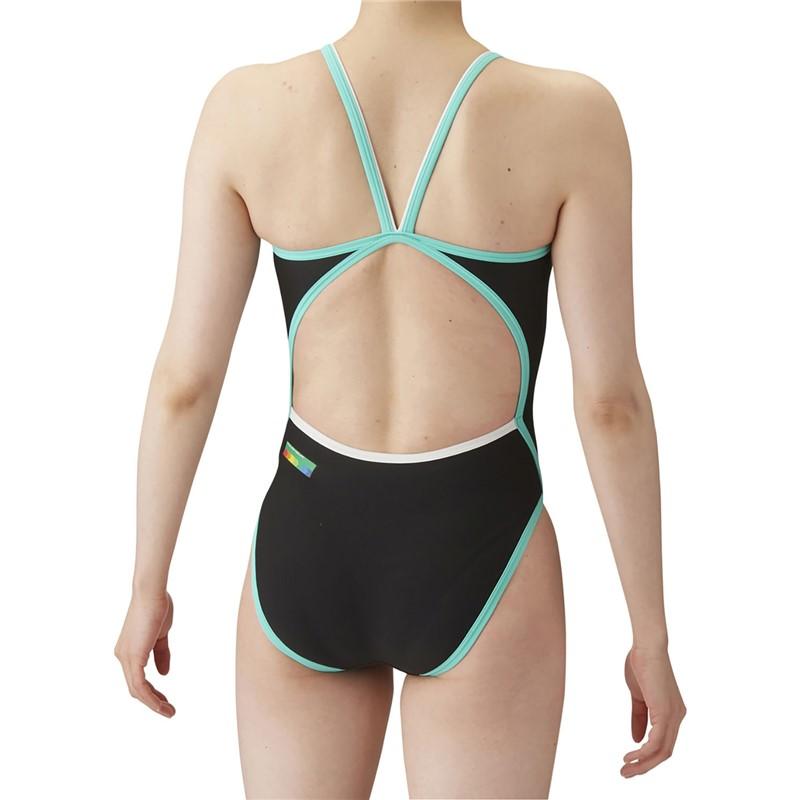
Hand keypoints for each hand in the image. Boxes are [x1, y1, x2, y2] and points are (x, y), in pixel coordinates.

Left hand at [114, 590, 174, 716]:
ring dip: (153, 704)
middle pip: (135, 688)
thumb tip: (164, 674)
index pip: (137, 678)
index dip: (152, 691)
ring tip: (169, 712)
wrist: (151, 593)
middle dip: (152, 701)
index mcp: (129, 650)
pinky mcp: (133, 658)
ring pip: (136, 690)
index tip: (165, 699)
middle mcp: (123, 656)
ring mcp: (126, 658)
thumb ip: (161, 654)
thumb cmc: (156, 607)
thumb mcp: (161, 635)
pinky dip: (151, 698)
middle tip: (168, 710)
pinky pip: (140, 686)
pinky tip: (162, 704)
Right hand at [621, 645, 685, 777]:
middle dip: (645, 766)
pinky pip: (657, 742)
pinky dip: (644, 753)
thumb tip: (636, 739)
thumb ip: (639, 717)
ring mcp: (673, 716)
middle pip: (665, 752)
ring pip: (662, 752)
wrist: (647, 647)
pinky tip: (631, 756)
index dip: (647, 756)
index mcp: (672, 712)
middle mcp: (677, 717)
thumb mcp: (638, 697)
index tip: (630, 762)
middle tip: (625, 774)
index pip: (663, 743)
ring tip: (625, 770)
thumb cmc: (642, 665)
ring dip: (643, 764)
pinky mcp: (665, 713)